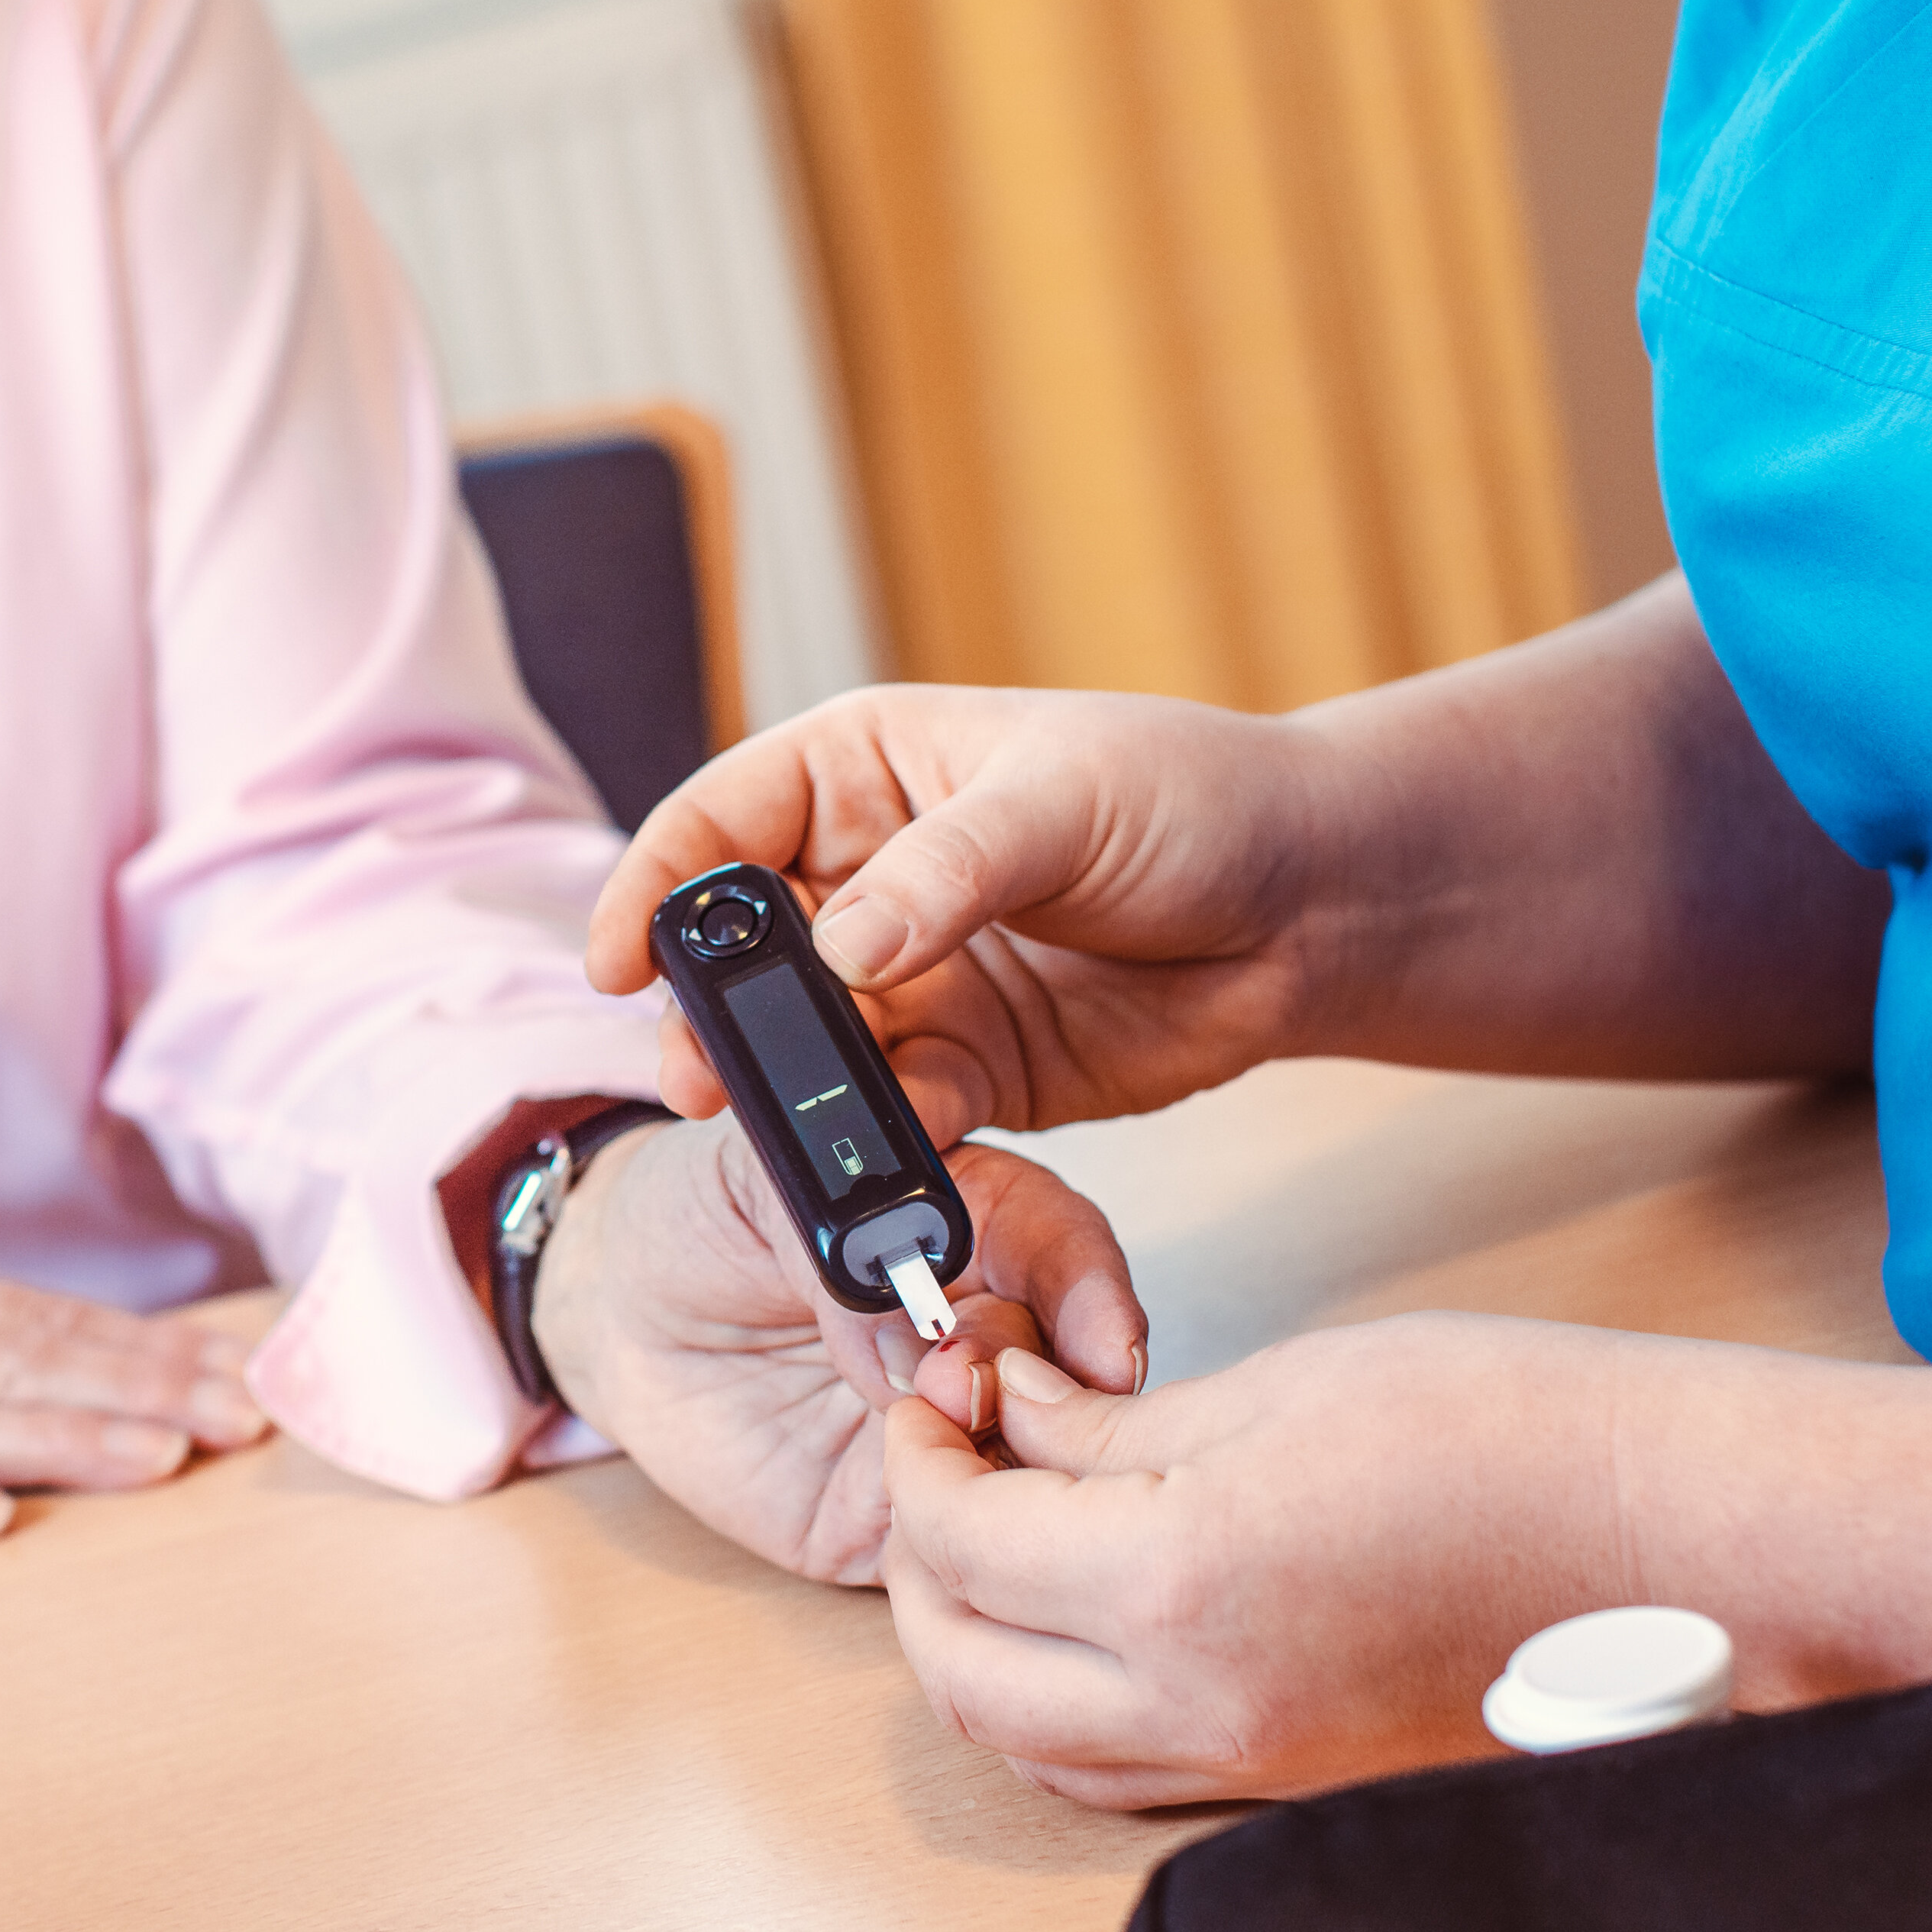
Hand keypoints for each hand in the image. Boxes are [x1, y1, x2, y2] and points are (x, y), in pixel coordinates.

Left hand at [529, 1113, 1143, 1582]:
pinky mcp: (893, 1519)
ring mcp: (950, 1433)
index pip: (1064, 1251)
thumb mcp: (755, 1179)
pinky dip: (952, 1554)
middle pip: (1066, 1372)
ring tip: (924, 1444)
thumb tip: (909, 1327)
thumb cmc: (698, 1216)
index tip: (1104, 1337)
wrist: (621, 1313)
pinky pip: (952, 1558)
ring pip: (1027, 1473)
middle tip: (957, 1380)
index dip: (1091, 1292)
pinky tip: (921, 1527)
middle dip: (1031, 1380)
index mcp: (975, 1223)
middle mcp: (983, 1333)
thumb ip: (839, 1237)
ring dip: (997, 1471)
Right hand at [584, 687, 1353, 1143]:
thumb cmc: (1194, 800)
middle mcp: (870, 878)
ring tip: (794, 1143)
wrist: (1316, 907)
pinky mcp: (971, 1069)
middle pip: (746, 953)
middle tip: (696, 1083)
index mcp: (865, 771)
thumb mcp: (1065, 803)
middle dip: (712, 1019)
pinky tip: (903, 1160)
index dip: (658, 886)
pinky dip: (888, 1145)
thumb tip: (844, 946)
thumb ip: (950, 875)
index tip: (615, 962)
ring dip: (798, 1100)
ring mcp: (915, 981)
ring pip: (812, 1050)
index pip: (724, 820)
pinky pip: (897, 1115)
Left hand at [877, 1314, 1638, 1804]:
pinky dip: (1064, 1704)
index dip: (920, 1458)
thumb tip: (1010, 1415)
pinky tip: (1087, 1610)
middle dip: (920, 1561)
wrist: (1684, 1538)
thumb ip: (1115, 1423)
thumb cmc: (1521, 1435)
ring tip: (999, 1532)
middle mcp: (1205, 1700)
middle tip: (939, 1463)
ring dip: (979, 1643)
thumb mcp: (1282, 1386)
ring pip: (1032, 1742)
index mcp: (1184, 1580)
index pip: (964, 1542)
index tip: (931, 1398)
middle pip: (965, 1669)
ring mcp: (1253, 1761)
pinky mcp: (1298, 1781)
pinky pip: (1123, 1773)